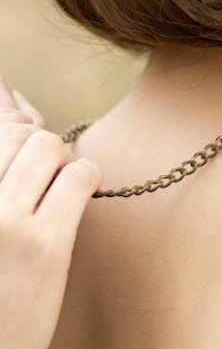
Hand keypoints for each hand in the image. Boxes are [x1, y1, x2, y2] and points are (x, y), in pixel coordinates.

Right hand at [0, 78, 101, 348]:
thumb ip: (2, 175)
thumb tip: (19, 105)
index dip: (15, 121)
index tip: (25, 119)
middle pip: (20, 134)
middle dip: (38, 146)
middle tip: (42, 174)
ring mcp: (6, 221)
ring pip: (49, 146)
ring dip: (61, 159)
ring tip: (56, 188)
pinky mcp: (45, 243)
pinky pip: (79, 175)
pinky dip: (86, 176)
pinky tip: (79, 195)